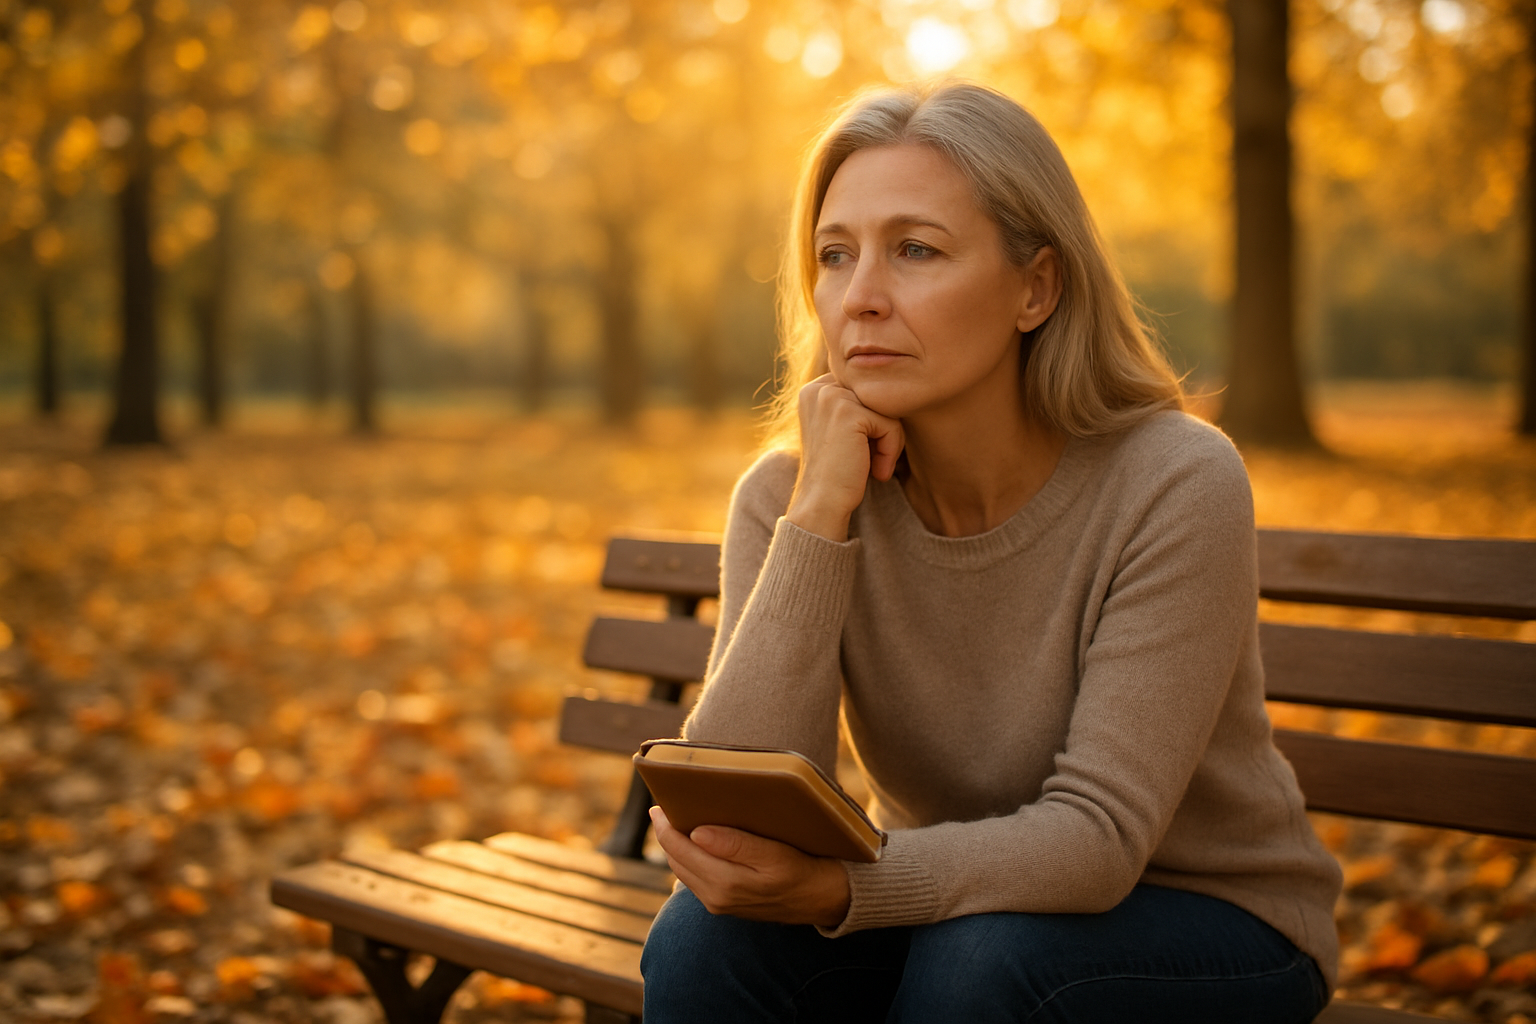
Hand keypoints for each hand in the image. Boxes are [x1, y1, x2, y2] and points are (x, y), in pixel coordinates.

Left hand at [650, 807, 850, 927]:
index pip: (680, 849)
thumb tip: (696, 833)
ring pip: (683, 870)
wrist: (823, 899)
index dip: (665, 826)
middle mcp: (716, 898)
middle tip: (663, 807)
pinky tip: (695, 843)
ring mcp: (718, 904)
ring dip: (676, 847)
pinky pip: (695, 879)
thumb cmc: (802, 869)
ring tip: (675, 821)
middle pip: (676, 860)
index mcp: (725, 883)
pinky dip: (689, 859)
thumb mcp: (774, 854)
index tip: (657, 805)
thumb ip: (735, 845)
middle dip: (666, 834)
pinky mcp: (724, 905)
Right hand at [787, 374, 904, 541]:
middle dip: (883, 431)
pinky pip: (890, 424)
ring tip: (872, 465)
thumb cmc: (839, 473)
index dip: (874, 422)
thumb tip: (897, 390)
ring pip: (888, 410)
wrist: (823, 504)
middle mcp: (819, 388)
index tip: (860, 451)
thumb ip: (859, 406)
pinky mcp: (847, 412)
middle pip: (879, 398)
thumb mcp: (844, 431)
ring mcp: (831, 397)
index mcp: (815, 390)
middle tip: (870, 461)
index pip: (868, 392)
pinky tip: (875, 470)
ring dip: (889, 442)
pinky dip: (890, 451)